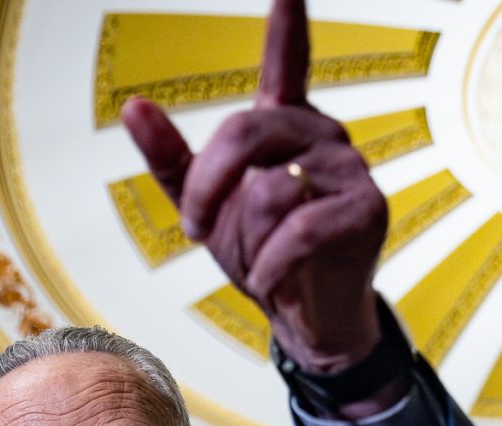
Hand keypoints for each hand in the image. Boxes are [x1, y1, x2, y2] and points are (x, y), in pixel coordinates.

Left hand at [122, 0, 390, 379]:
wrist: (304, 319)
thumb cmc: (263, 255)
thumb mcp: (208, 207)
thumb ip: (174, 160)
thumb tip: (133, 106)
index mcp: (286, 124)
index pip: (287, 63)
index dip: (288, 24)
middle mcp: (323, 134)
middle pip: (247, 131)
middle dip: (210, 187)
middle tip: (197, 229)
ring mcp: (351, 169)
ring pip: (271, 188)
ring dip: (246, 239)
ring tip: (257, 262)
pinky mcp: (367, 210)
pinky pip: (298, 228)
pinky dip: (271, 264)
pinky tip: (271, 281)